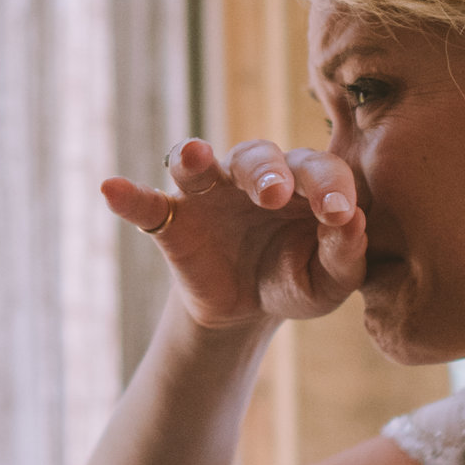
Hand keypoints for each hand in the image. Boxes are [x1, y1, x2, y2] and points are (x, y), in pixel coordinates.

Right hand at [102, 138, 366, 329]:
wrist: (247, 309)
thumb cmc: (296, 279)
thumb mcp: (328, 281)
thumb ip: (346, 255)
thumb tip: (355, 224)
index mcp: (302, 183)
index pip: (319, 169)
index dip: (330, 188)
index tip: (339, 215)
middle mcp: (254, 175)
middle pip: (259, 155)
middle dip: (266, 171)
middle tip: (273, 195)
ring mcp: (209, 192)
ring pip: (200, 165)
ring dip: (197, 159)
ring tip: (195, 157)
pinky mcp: (172, 219)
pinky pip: (146, 203)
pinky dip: (127, 195)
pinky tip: (109, 189)